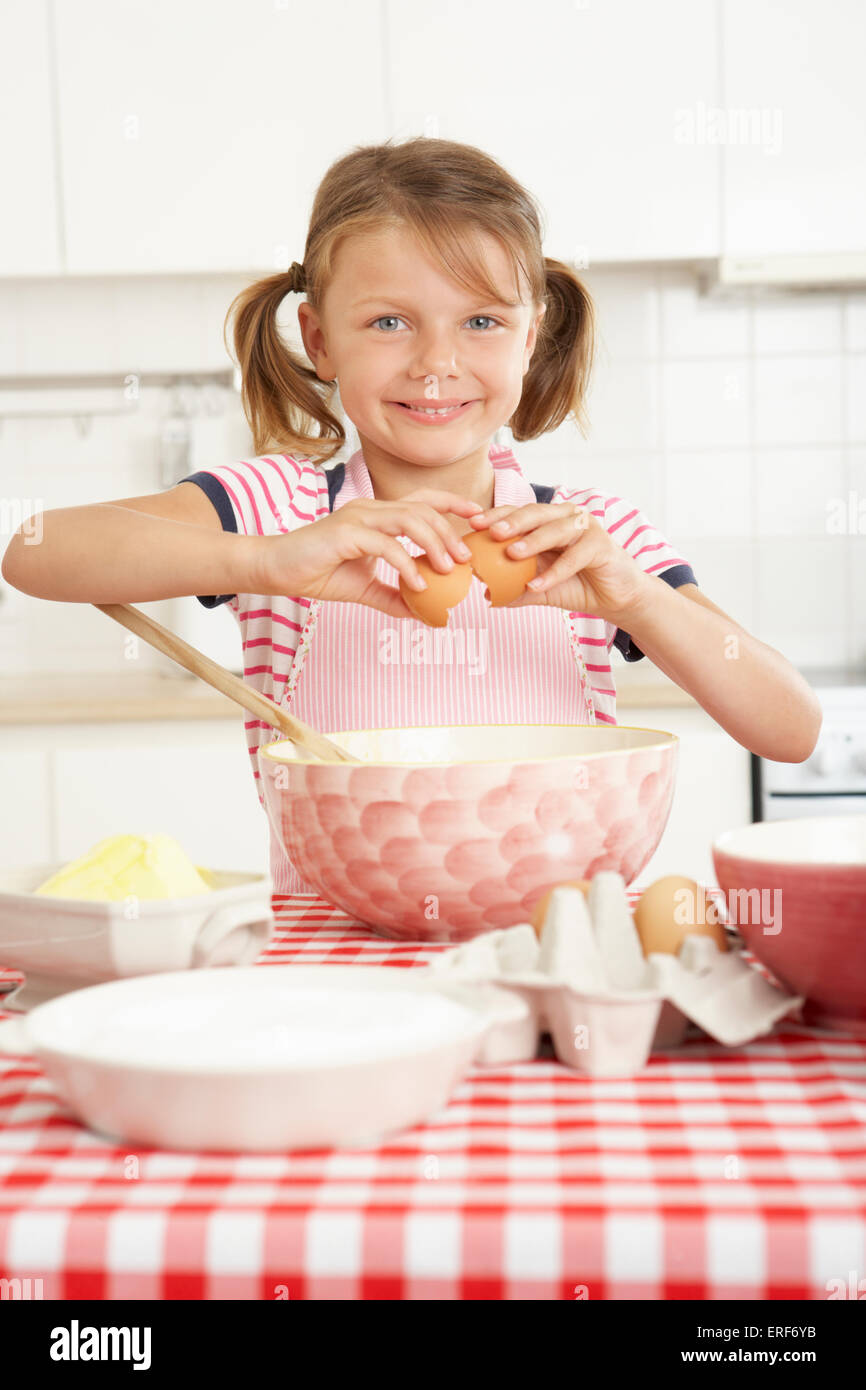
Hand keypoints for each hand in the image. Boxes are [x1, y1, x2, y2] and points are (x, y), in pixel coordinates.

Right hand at [258, 489, 482, 618]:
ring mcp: (358, 518)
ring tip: (449, 570)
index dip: (452, 505)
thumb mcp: (364, 588)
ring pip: (408, 519)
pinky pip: (384, 545)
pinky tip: (417, 585)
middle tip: (466, 559)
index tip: (478, 517)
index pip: (422, 501)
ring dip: (433, 543)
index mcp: (377, 516)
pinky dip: (405, 564)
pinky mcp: (345, 533)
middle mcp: (370, 509)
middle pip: (422, 509)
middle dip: (449, 532)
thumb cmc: (317, 572)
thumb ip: (393, 596)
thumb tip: (423, 614)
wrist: (277, 571)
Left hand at [466, 501, 653, 625]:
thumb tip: (485, 595)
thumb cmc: (577, 584)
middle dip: (512, 521)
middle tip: (491, 533)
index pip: (518, 513)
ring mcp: (585, 528)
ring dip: (533, 541)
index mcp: (548, 520)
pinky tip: (537, 585)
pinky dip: (555, 571)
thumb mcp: (540, 587)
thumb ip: (516, 588)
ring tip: (512, 554)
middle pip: (535, 513)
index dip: (495, 516)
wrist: (615, 598)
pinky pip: (575, 556)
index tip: (472, 525)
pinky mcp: (601, 544)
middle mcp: (566, 517)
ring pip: (555, 529)